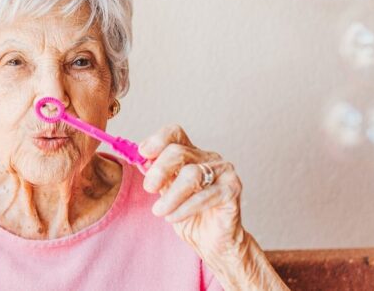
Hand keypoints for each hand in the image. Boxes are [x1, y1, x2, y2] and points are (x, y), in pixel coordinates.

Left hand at [139, 124, 245, 257]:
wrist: (210, 241)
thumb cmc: (188, 215)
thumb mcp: (166, 192)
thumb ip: (157, 175)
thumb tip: (141, 159)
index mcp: (192, 154)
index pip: (175, 133)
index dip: (158, 140)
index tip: (143, 154)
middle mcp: (209, 158)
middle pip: (179, 152)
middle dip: (159, 170)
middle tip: (149, 188)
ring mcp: (223, 172)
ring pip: (192, 174)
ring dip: (171, 195)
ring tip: (159, 211)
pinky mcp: (232, 190)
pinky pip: (205, 196)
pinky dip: (184, 208)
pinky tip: (172, 217)